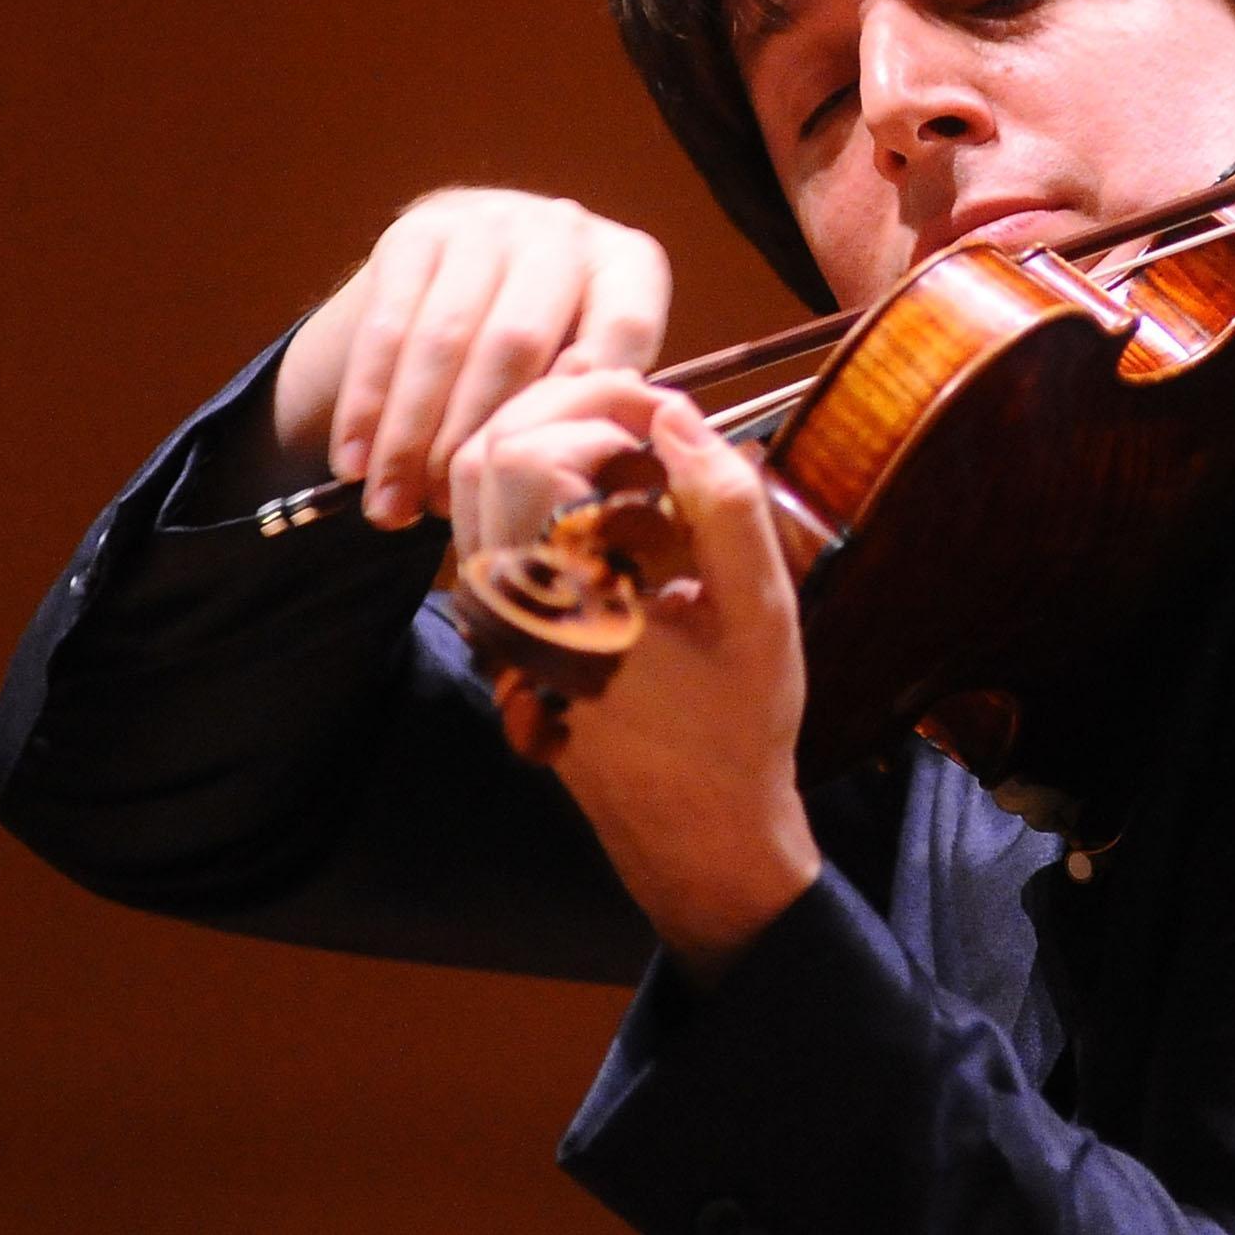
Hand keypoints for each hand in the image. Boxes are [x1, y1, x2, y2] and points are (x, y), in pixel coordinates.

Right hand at [274, 189, 670, 528]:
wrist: (479, 263)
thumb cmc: (557, 342)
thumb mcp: (595, 360)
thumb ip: (600, 406)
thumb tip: (590, 485)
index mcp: (629, 264)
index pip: (622, 331)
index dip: (586, 399)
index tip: (550, 462)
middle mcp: (562, 231)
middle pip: (517, 342)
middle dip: (473, 437)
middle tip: (445, 509)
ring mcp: (486, 224)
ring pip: (442, 341)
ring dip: (409, 436)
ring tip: (391, 507)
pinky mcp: (416, 233)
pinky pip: (385, 330)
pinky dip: (366, 406)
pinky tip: (354, 463)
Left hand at [464, 384, 819, 984]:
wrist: (697, 830)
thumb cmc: (740, 725)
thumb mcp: (760, 610)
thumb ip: (724, 505)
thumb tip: (676, 414)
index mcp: (568, 601)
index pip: (530, 456)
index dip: (596, 407)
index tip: (668, 411)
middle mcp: (510, 608)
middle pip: (486, 453)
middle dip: (564, 404)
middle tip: (645, 408)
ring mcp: (494, 622)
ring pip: (474, 487)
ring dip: (544, 435)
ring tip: (628, 437)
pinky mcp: (501, 630)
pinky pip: (489, 526)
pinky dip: (535, 479)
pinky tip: (610, 484)